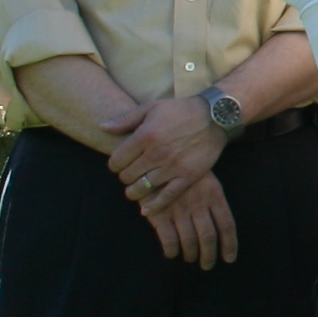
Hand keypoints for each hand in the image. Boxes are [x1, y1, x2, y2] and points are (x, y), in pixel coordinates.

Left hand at [107, 98, 226, 220]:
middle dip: (125, 176)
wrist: (215, 116)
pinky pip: (166, 197)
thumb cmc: (180, 111)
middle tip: (130, 174)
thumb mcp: (151, 107)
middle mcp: (157, 153)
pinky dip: (154, 206)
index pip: (117, 161)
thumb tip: (102, 127)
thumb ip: (125, 119)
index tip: (120, 164)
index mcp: (145, 135)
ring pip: (142, 188)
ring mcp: (172, 167)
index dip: (115, 164)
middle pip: (127, 176)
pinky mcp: (187, 176)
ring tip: (136, 188)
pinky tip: (146, 209)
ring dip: (135, 191)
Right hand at [147, 171, 240, 268]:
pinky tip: (172, 253)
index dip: (229, 244)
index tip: (229, 259)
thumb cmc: (183, 168)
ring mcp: (179, 208)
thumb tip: (220, 229)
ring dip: (190, 254)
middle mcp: (198, 203)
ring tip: (189, 258)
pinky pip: (169, 240)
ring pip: (189, 241)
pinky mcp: (159, 212)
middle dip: (208, 255)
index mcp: (214, 193)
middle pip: (208, 237)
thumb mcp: (205, 178)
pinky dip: (172, 250)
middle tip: (206, 265)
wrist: (155, 154)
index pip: (227, 225)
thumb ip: (212, 200)